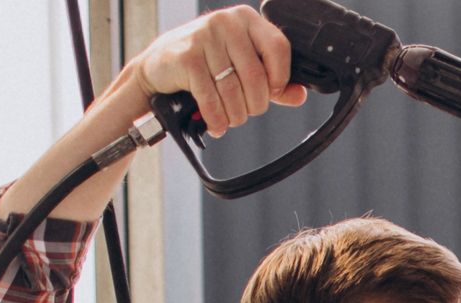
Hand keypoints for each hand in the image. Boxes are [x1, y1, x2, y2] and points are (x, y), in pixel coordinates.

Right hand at [134, 6, 306, 135]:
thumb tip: (300, 94)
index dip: (280, 78)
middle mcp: (226, 22)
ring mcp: (204, 37)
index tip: (271, 93)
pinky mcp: (187, 56)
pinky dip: (216, 119)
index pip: (278, 48)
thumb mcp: (243, 67)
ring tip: (229, 119)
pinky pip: (212, 99)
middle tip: (245, 112)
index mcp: (246, 19)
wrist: (160, 66)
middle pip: (257, 76)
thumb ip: (274, 82)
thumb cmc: (206, 65)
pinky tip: (216, 124)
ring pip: (234, 91)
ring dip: (235, 116)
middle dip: (254, 105)